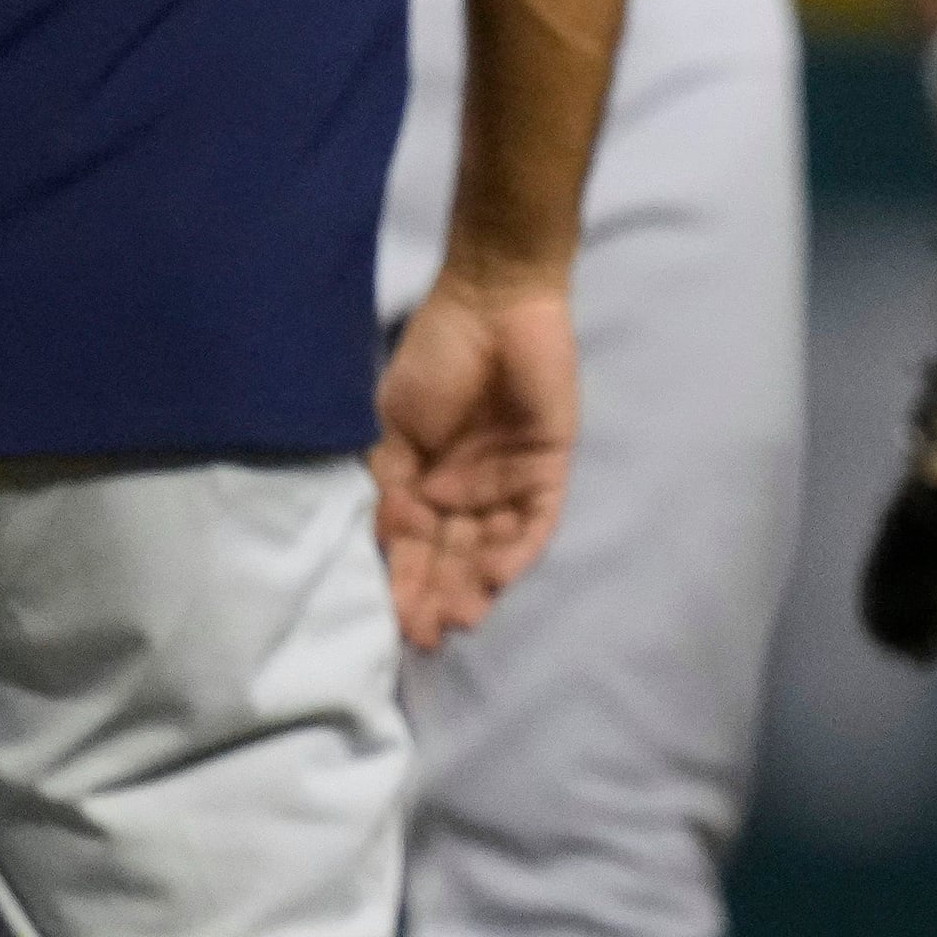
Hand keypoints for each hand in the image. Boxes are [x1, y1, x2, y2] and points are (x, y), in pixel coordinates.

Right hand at [375, 273, 576, 651]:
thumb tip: (387, 539)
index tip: (393, 624)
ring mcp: (509, 483)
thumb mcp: (391, 422)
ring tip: (459, 616)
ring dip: (475, 584)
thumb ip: (388, 481)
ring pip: (491, 548)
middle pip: (452, 557)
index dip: (403, 585)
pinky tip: (496, 577)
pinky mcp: (549, 469)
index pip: (413, 547)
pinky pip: (536, 521)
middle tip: (426, 635)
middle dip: (438, 597)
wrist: (492, 301)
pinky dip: (516, 549)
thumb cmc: (436, 356)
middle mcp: (467, 493)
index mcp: (425, 483)